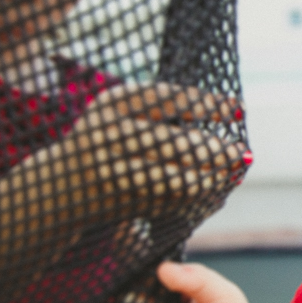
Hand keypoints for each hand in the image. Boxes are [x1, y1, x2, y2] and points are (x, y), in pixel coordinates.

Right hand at [36, 82, 246, 222]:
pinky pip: (168, 199)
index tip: (238, 109)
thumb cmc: (107, 139)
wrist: (59, 185)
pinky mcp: (120, 202)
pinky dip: (195, 193)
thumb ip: (169, 108)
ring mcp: (113, 173)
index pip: (169, 100)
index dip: (208, 104)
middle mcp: (109, 137)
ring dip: (211, 177)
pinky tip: (213, 186)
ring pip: (176, 178)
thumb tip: (235, 108)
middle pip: (177, 145)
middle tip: (242, 151)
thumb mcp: (125, 112)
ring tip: (233, 171)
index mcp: (112, 105)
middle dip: (215, 150)